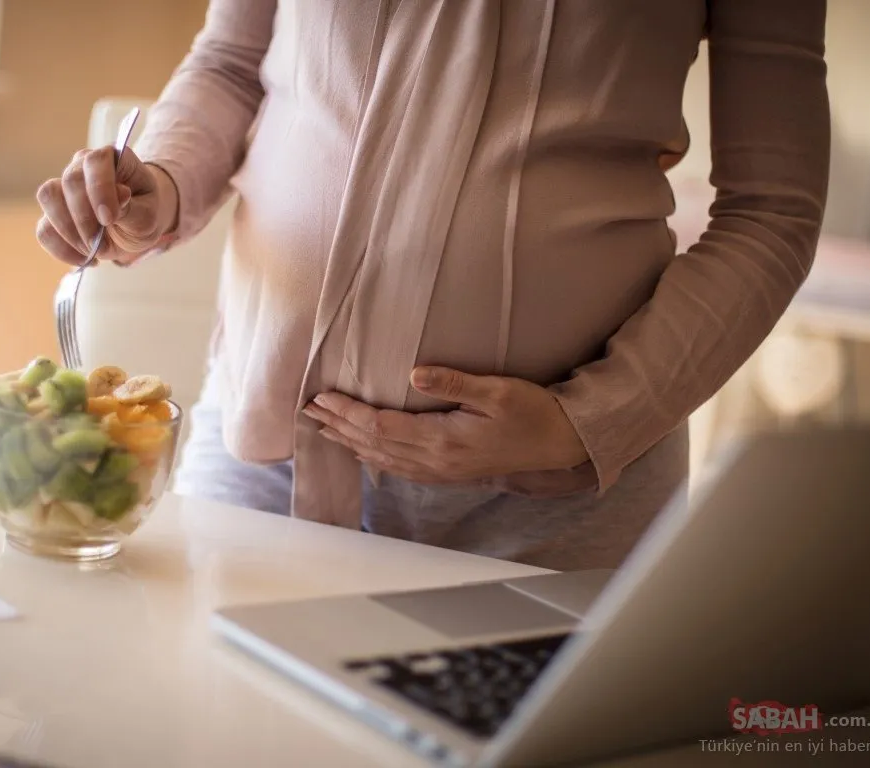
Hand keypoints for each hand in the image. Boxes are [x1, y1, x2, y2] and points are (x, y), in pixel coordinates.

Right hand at [36, 147, 178, 266]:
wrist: (134, 228)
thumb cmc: (143, 215)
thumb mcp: (147, 216)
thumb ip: (132, 207)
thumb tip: (120, 194)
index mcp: (112, 159)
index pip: (96, 161)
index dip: (99, 189)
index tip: (109, 219)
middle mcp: (82, 166)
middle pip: (69, 181)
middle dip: (84, 218)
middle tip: (100, 242)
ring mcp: (63, 186)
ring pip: (48, 197)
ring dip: (68, 231)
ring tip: (92, 250)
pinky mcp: (53, 212)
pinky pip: (44, 228)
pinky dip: (60, 248)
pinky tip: (83, 258)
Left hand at [303, 366, 588, 484]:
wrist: (561, 443)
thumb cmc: (533, 412)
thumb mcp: (497, 390)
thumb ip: (454, 382)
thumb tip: (414, 374)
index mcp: (443, 440)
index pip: (381, 427)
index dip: (348, 412)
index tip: (323, 397)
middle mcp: (436, 461)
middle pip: (373, 445)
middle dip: (339, 426)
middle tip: (308, 411)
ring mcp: (442, 471)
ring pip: (383, 460)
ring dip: (350, 443)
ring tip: (324, 429)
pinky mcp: (449, 473)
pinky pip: (400, 469)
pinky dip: (374, 458)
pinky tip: (363, 451)